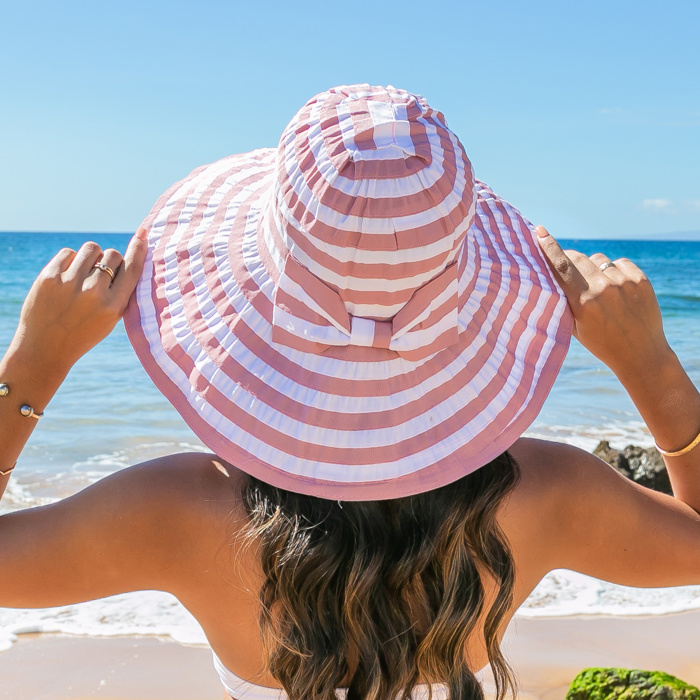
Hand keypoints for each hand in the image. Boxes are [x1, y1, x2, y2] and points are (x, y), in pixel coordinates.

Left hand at [10, 228, 147, 374]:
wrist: (45, 348)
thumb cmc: (83, 332)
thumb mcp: (110, 319)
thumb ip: (119, 292)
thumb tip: (126, 256)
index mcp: (114, 306)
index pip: (131, 269)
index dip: (138, 249)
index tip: (142, 234)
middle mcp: (94, 293)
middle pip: (112, 255)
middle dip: (109, 261)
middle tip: (99, 276)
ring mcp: (70, 284)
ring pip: (91, 248)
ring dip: (91, 256)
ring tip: (83, 272)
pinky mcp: (49, 277)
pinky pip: (68, 252)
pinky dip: (70, 260)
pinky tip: (66, 276)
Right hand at [536, 226, 671, 379]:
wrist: (640, 354)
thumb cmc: (601, 342)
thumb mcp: (574, 325)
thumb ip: (564, 299)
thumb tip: (551, 271)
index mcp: (582, 302)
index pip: (561, 266)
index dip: (548, 246)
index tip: (540, 231)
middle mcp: (603, 289)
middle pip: (578, 259)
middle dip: (570, 259)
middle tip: (567, 266)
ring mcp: (624, 283)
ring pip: (599, 259)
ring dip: (594, 267)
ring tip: (598, 287)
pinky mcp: (641, 280)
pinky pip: (620, 262)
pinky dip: (615, 271)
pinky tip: (617, 288)